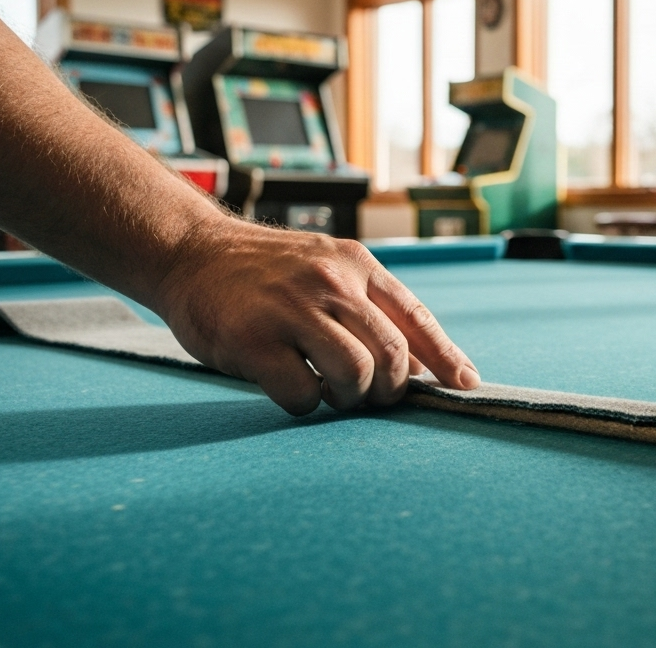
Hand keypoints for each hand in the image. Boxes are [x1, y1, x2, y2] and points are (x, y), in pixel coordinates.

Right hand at [150, 218, 478, 414]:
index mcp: (356, 264)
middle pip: (392, 354)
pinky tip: (294, 389)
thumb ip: (369, 308)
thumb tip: (418, 365)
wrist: (189, 252)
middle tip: (370, 396)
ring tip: (330, 392)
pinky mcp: (253, 339)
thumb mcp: (326, 270)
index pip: (415, 317)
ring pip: (356, 374)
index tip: (466, 385)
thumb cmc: (264, 274)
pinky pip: (302, 394)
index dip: (446, 357)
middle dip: (390, 389)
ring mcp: (291, 309)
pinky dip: (305, 404)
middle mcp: (330, 282)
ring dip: (349, 398)